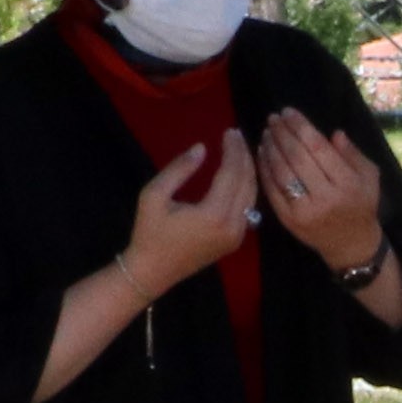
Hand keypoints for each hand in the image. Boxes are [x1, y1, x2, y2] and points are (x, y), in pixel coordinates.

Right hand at [118, 131, 252, 299]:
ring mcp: (237, 235)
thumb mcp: (153, 195)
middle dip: (244, 156)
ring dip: (248, 170)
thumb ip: (179, 169)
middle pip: (247, 183)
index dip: (233, 150)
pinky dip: (247, 187)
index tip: (230, 130)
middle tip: (237, 135)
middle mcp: (233, 226)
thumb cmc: (149, 232)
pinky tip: (241, 173)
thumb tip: (201, 148)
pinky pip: (248, 208)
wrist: (153, 271)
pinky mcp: (236, 240)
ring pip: (252, 196)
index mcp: (214, 214)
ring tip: (240, 149)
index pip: (232, 173)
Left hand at [254, 112, 387, 274]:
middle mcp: (325, 198)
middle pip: (298, 158)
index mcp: (348, 184)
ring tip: (268, 132)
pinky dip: (265, 169)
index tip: (289, 112)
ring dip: (271, 148)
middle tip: (274, 118)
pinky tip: (262, 153)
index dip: (301, 127)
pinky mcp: (289, 220)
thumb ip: (352, 154)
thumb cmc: (362, 205)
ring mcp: (304, 211)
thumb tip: (333, 133)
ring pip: (282, 173)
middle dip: (283, 134)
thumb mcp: (370, 177)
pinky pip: (272, 190)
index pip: (319, 149)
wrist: (351, 245)